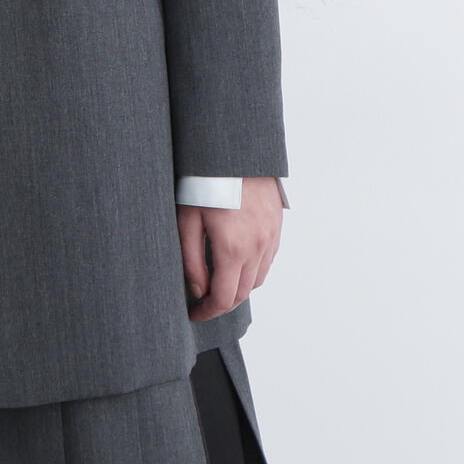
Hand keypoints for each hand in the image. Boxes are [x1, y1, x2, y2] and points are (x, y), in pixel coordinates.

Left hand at [178, 176, 283, 321]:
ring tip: (218, 281)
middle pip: (242, 293)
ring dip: (239, 287)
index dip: (207, 312)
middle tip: (202, 300)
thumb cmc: (204, 180)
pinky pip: (268, 259)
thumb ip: (191, 260)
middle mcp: (257, 246)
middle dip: (222, 303)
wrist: (232, 150)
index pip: (224, 299)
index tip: (194, 313)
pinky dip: (254, 269)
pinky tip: (237, 261)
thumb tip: (198, 289)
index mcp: (233, 249)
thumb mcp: (187, 219)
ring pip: (258, 278)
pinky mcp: (277, 225)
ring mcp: (271, 236)